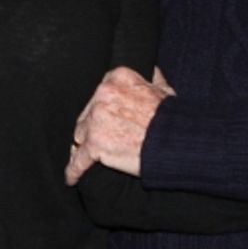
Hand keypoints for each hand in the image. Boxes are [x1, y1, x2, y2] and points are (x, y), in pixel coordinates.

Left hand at [65, 66, 173, 184]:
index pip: (99, 95)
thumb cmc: (172, 118)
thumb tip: (152, 71)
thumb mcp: (164, 91)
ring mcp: (96, 120)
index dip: (100, 109)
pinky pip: (79, 160)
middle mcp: (102, 95)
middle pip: (87, 115)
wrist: (175, 141)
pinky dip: (74, 170)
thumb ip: (152, 79)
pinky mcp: (95, 144)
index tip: (102, 118)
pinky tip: (71, 177)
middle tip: (99, 140)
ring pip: (81, 136)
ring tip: (84, 158)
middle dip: (91, 128)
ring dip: (84, 146)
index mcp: (117, 79)